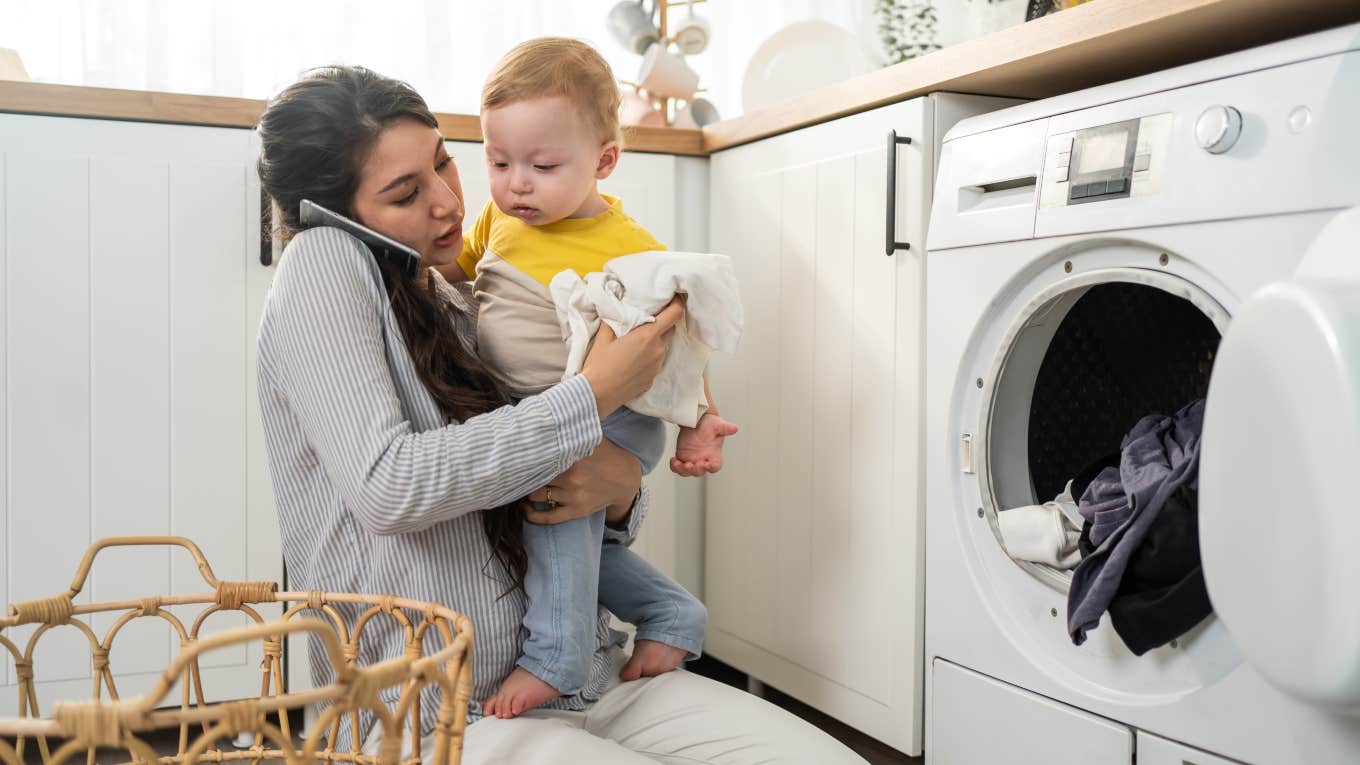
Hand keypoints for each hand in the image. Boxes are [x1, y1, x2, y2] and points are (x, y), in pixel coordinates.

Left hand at [523, 439, 641, 524]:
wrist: (626, 479)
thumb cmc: (605, 455)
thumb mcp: (591, 438)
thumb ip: (571, 431)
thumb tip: (547, 417)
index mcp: (573, 457)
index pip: (540, 456)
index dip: (523, 456)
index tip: (514, 454)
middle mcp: (572, 477)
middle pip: (534, 476)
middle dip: (523, 474)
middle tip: (514, 470)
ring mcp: (573, 496)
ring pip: (537, 495)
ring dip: (526, 492)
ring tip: (520, 487)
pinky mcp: (576, 511)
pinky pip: (548, 518)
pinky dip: (533, 515)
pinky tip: (525, 509)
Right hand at [581, 298, 684, 419]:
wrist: (597, 395)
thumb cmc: (599, 365)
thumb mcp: (604, 337)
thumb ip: (615, 320)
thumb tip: (618, 310)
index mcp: (648, 336)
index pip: (675, 314)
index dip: (677, 303)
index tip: (673, 298)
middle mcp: (658, 351)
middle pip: (671, 329)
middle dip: (663, 322)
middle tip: (649, 318)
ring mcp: (657, 367)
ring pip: (663, 347)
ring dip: (655, 341)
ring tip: (637, 341)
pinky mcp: (652, 379)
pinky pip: (656, 362)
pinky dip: (649, 357)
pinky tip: (633, 359)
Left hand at [670, 412, 738, 476]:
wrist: (696, 420)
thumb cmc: (710, 424)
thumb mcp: (717, 424)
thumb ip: (725, 428)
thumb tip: (734, 428)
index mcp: (714, 454)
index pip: (715, 466)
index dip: (711, 467)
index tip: (706, 464)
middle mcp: (703, 459)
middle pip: (700, 471)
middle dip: (695, 469)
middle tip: (690, 464)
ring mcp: (692, 460)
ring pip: (688, 472)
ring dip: (683, 470)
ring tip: (678, 463)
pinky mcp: (682, 458)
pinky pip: (678, 467)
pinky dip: (674, 467)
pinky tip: (673, 460)